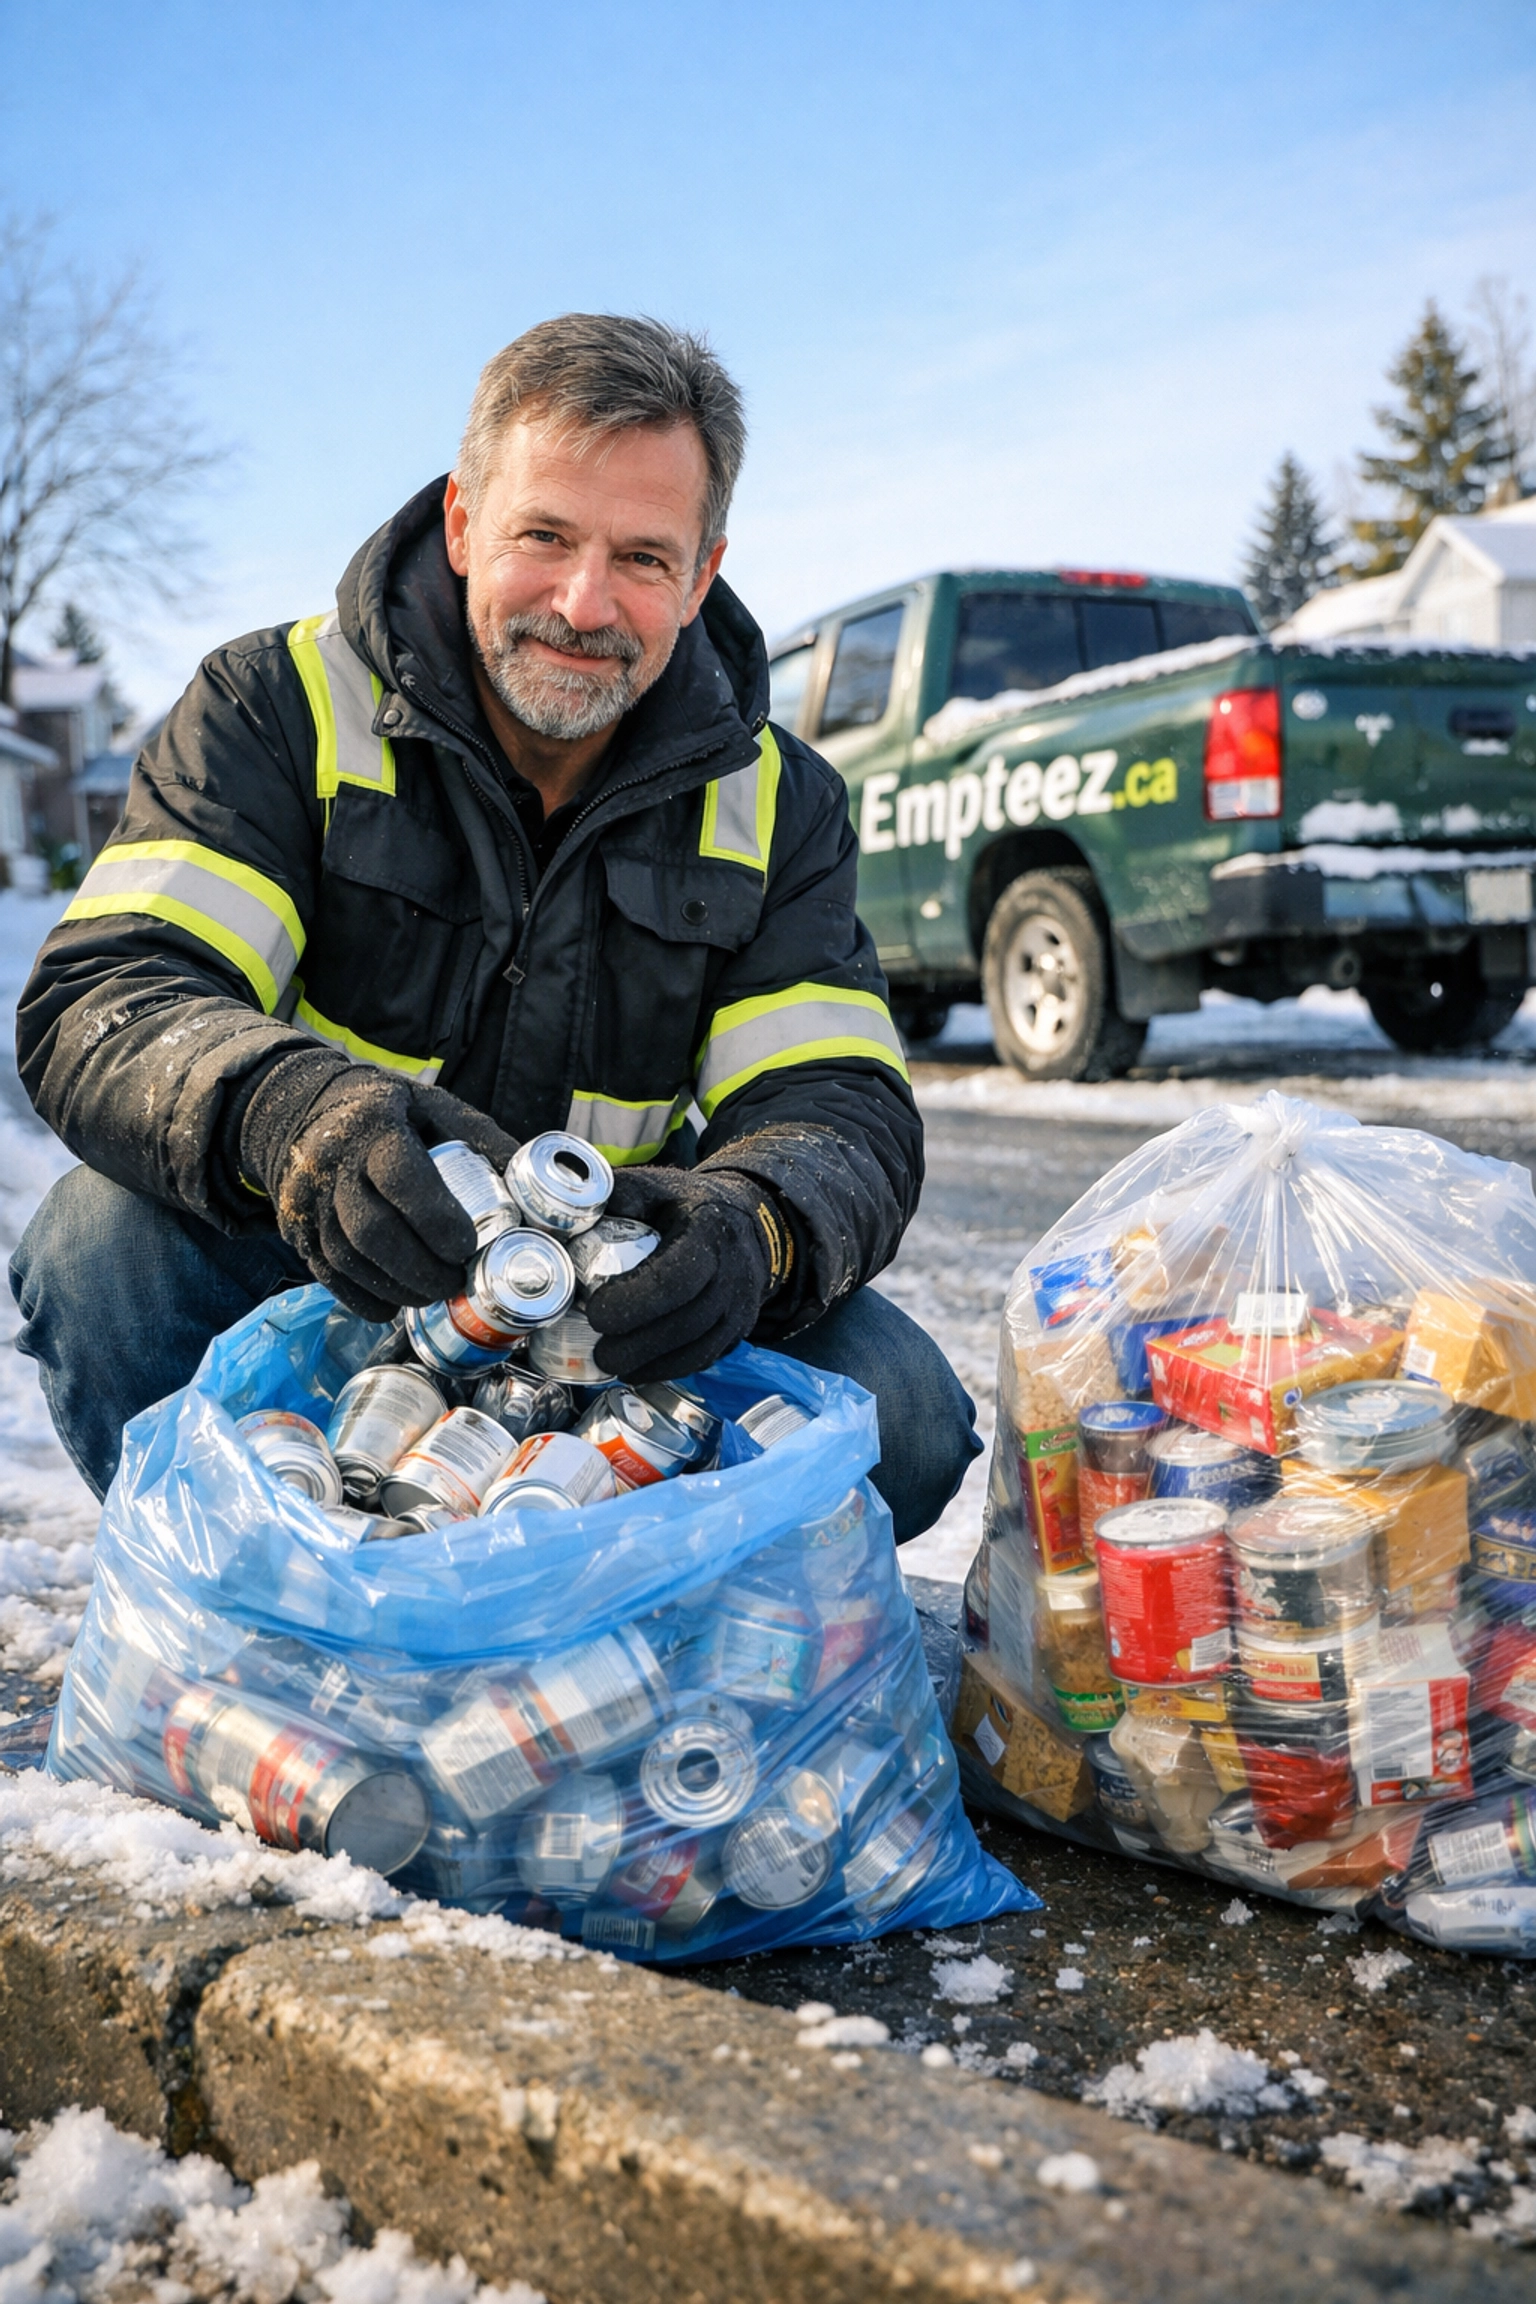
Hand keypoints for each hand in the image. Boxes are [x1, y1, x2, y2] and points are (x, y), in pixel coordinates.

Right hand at [241, 1055, 518, 1319]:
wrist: (299, 1108)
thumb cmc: (385, 1109)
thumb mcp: (432, 1104)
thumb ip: (480, 1137)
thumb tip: (530, 1183)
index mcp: (375, 1127)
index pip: (402, 1180)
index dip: (437, 1220)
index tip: (467, 1246)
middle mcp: (333, 1164)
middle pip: (373, 1231)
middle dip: (420, 1268)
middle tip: (455, 1282)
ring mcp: (308, 1200)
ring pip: (348, 1259)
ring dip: (395, 1287)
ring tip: (431, 1294)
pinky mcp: (297, 1229)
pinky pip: (328, 1275)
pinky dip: (363, 1297)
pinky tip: (393, 1304)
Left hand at [584, 1163, 791, 1382]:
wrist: (748, 1222)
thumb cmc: (692, 1205)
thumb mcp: (658, 1186)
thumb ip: (620, 1196)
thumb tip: (574, 1213)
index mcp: (708, 1232)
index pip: (674, 1278)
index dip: (633, 1302)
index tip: (595, 1313)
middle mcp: (732, 1273)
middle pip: (685, 1322)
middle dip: (636, 1345)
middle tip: (598, 1351)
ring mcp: (739, 1306)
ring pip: (697, 1349)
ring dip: (650, 1364)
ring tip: (610, 1365)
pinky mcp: (738, 1329)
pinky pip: (704, 1358)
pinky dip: (668, 1369)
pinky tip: (636, 1370)